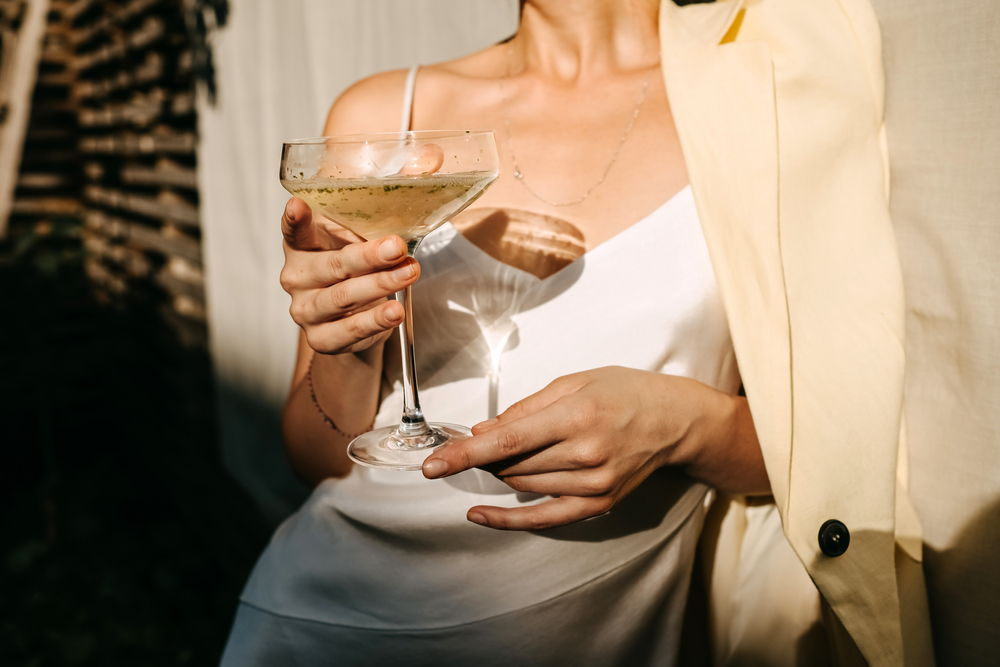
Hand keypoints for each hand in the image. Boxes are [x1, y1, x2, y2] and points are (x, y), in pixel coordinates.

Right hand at [279, 197, 418, 354]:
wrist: (359, 318)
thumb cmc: (360, 265)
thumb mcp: (371, 231)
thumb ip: (396, 195)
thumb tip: (431, 158)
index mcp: (303, 244)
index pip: (294, 230)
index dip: (295, 219)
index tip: (299, 205)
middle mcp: (298, 276)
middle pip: (331, 265)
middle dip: (367, 256)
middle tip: (397, 247)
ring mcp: (306, 309)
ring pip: (342, 297)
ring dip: (379, 285)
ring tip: (409, 274)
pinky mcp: (321, 338)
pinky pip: (348, 330)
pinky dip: (373, 320)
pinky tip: (394, 310)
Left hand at [421, 366, 763, 529]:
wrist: (675, 420)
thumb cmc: (623, 392)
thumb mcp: (574, 382)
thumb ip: (525, 408)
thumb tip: (482, 431)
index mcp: (576, 415)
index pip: (507, 441)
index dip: (464, 454)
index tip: (431, 465)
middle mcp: (586, 453)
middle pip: (511, 465)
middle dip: (484, 455)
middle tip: (476, 441)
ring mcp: (594, 483)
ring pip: (523, 486)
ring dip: (501, 472)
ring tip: (504, 454)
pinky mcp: (600, 503)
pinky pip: (544, 518)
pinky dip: (508, 519)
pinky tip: (480, 515)